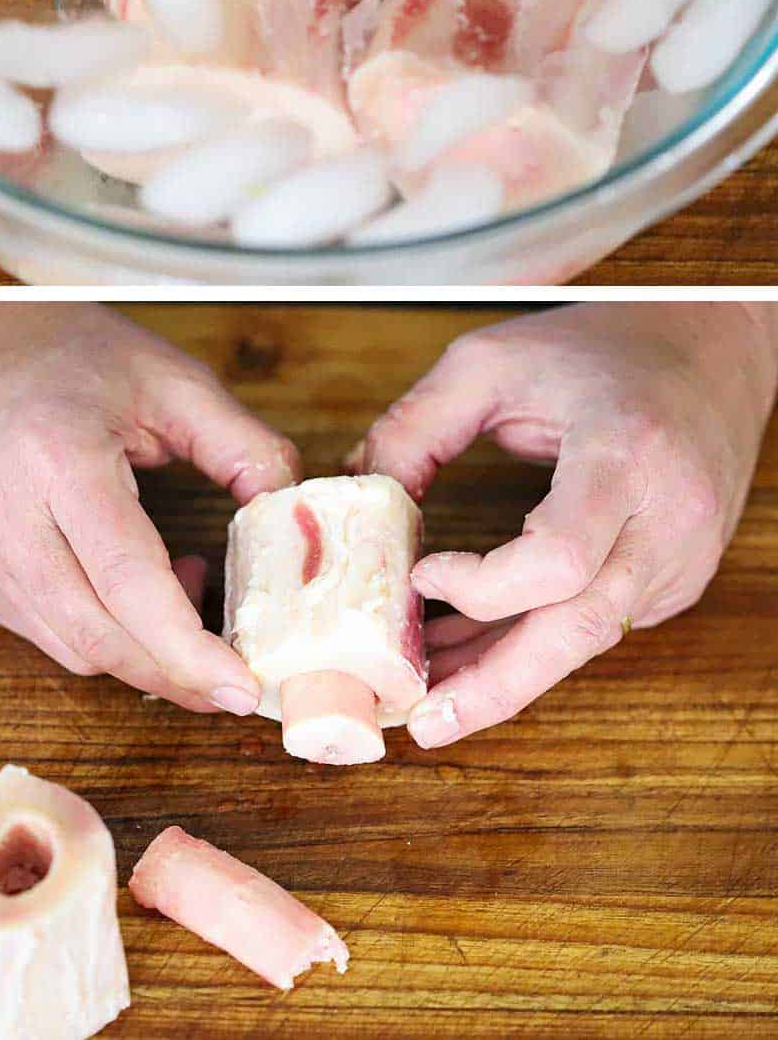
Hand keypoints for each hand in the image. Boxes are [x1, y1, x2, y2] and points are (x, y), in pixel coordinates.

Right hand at [0, 304, 298, 713]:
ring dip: (138, 649)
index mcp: (58, 463)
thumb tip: (293, 514)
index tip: (245, 688)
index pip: (128, 584)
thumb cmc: (62, 347)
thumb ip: (242, 445)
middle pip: (96, 637)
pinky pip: (36, 628)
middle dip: (176, 673)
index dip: (189, 650)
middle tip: (236, 673)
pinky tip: (124, 584)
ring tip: (183, 586)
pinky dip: (94, 626)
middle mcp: (1, 521)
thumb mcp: (169, 379)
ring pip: (66, 645)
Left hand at [357, 304, 776, 749]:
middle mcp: (666, 520)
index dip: (485, 585)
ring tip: (426, 690)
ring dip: (502, 669)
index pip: (562, 559)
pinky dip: (533, 641)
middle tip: (421, 723)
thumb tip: (358, 492)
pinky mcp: (676, 577)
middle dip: (494, 686)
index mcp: (626, 456)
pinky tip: (473, 647)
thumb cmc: (601, 346)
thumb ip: (418, 425)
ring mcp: (679, 557)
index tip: (422, 574)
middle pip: (580, 631)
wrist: (712, 349)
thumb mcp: (493, 361)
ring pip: (585, 640)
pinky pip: (598, 624)